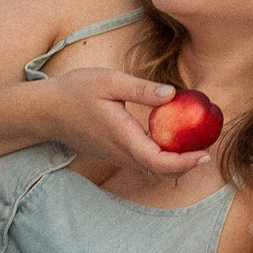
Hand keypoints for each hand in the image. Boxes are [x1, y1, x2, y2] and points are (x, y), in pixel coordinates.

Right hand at [38, 66, 209, 176]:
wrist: (45, 111)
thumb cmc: (75, 92)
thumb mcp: (108, 81)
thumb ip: (140, 89)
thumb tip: (172, 94)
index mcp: (123, 138)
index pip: (159, 162)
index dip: (185, 163)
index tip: (205, 155)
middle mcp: (122, 153)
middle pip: (161, 171)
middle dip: (187, 165)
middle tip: (207, 149)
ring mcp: (117, 156)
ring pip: (152, 169)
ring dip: (176, 162)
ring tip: (196, 144)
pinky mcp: (114, 153)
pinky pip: (143, 161)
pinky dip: (162, 157)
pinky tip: (172, 138)